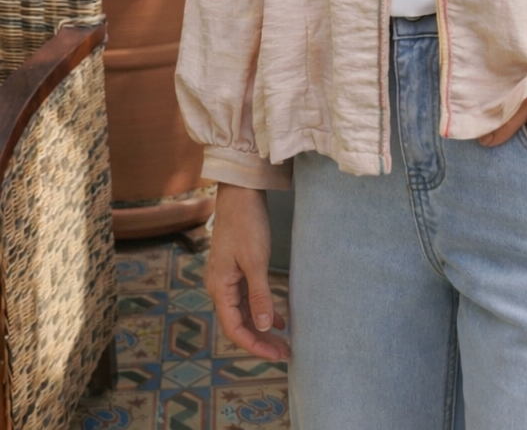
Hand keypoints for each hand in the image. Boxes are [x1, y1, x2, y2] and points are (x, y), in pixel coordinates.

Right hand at [206, 184, 289, 360]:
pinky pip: (248, 298)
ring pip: (245, 312)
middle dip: (261, 340)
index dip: (254, 345)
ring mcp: (228, 278)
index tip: (276, 354)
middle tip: (285, 352)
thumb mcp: (255, 260)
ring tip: (284, 340)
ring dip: (262, 326)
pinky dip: (262, 308)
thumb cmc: (247, 223)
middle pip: (240, 323)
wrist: (240, 192)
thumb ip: (260, 295)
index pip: (235, 328)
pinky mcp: (237, 269)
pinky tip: (278, 318)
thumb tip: (263, 327)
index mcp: (220, 287)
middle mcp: (220, 287)